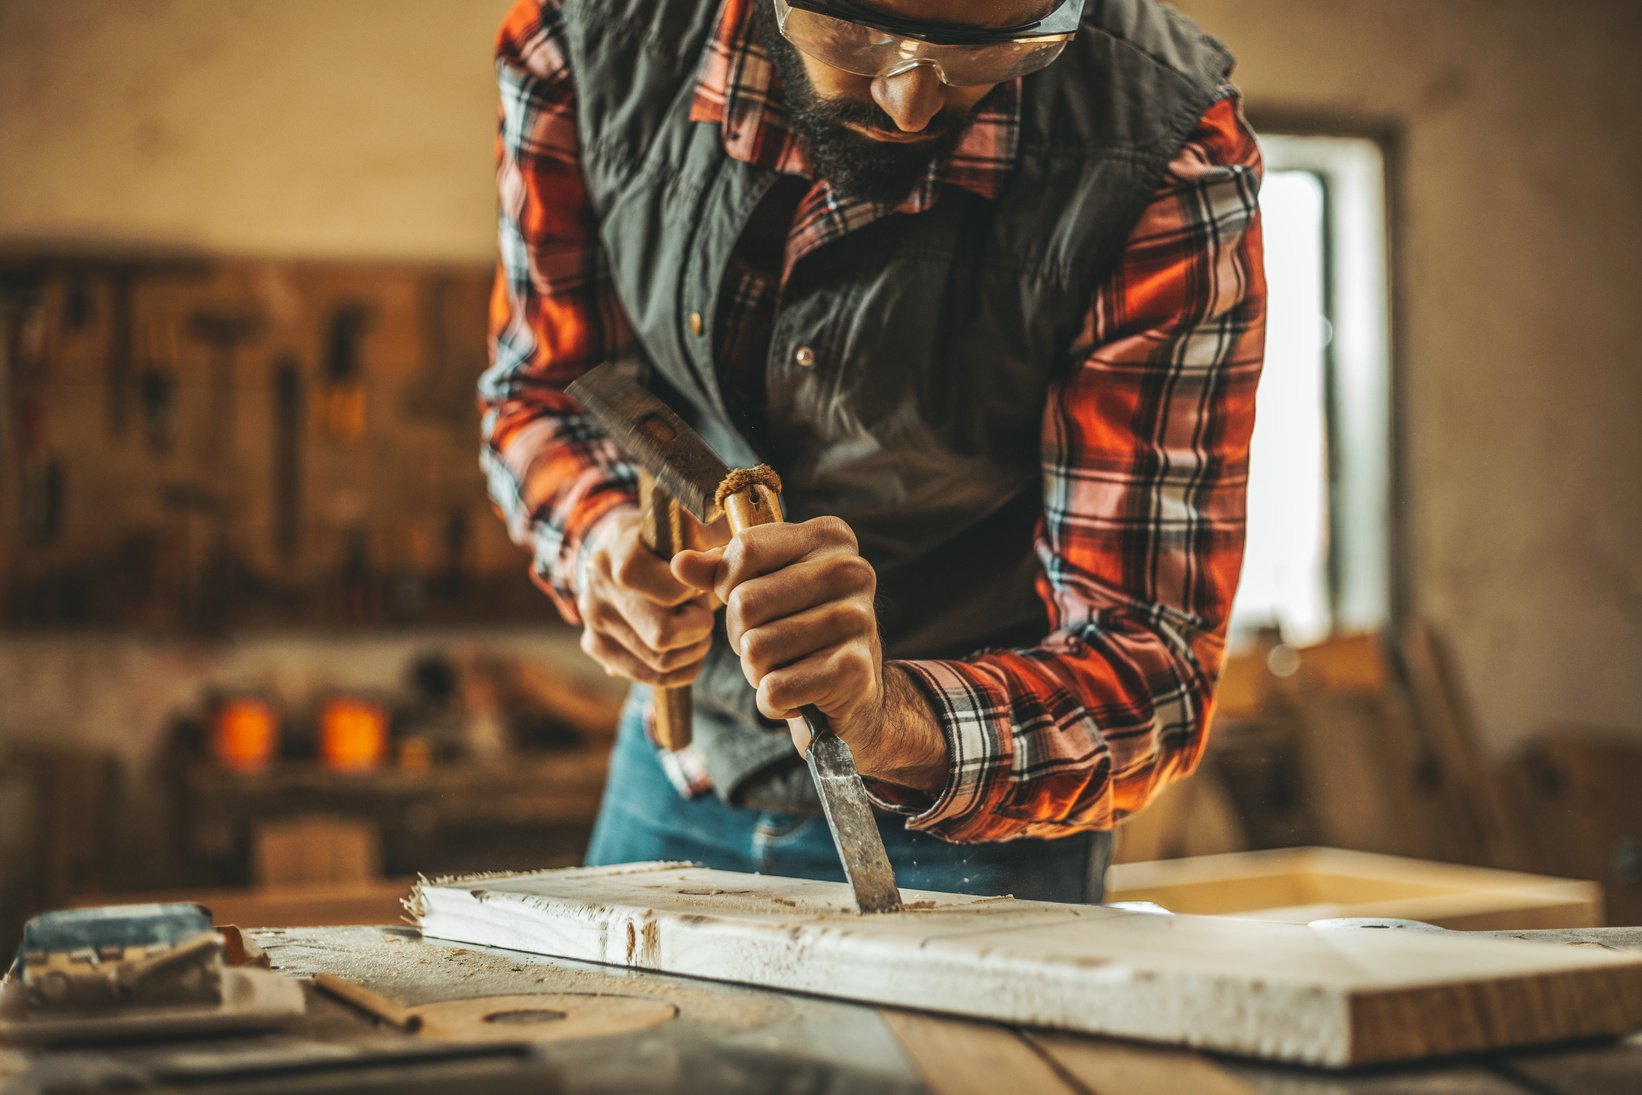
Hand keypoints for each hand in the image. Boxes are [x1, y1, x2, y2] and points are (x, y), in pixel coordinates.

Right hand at [574, 508, 718, 686]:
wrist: (622, 549)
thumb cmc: (667, 538)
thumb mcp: (690, 526)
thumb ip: (710, 540)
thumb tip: (726, 560)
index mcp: (620, 551)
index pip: (671, 592)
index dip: (699, 593)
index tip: (703, 583)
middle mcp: (598, 587)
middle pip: (663, 635)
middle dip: (697, 627)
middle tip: (701, 609)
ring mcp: (592, 620)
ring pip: (661, 661)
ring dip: (693, 649)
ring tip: (694, 625)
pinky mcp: (595, 646)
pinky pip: (652, 677)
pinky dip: (681, 669)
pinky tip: (686, 647)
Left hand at [672, 516, 885, 749]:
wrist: (853, 690)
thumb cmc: (799, 628)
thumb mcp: (764, 588)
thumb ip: (721, 572)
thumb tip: (680, 563)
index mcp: (828, 537)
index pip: (744, 548)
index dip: (728, 584)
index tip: (751, 602)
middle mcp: (849, 570)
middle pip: (744, 603)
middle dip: (740, 636)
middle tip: (768, 645)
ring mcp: (856, 618)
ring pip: (755, 649)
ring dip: (756, 671)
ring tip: (784, 668)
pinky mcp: (854, 669)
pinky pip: (775, 689)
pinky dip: (774, 701)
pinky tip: (797, 695)